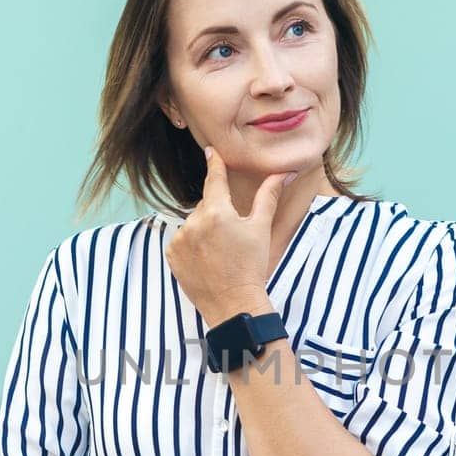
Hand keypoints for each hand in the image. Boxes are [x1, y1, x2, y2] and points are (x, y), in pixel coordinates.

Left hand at [163, 145, 296, 323]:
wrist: (234, 304)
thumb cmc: (252, 266)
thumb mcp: (261, 229)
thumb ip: (268, 197)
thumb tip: (283, 173)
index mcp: (217, 212)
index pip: (214, 179)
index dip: (214, 164)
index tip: (210, 151)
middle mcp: (194, 222)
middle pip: (206, 206)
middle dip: (218, 214)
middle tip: (233, 237)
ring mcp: (179, 239)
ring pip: (193, 224)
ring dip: (204, 231)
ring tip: (220, 253)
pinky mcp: (171, 255)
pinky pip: (181, 241)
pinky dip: (192, 245)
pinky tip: (207, 260)